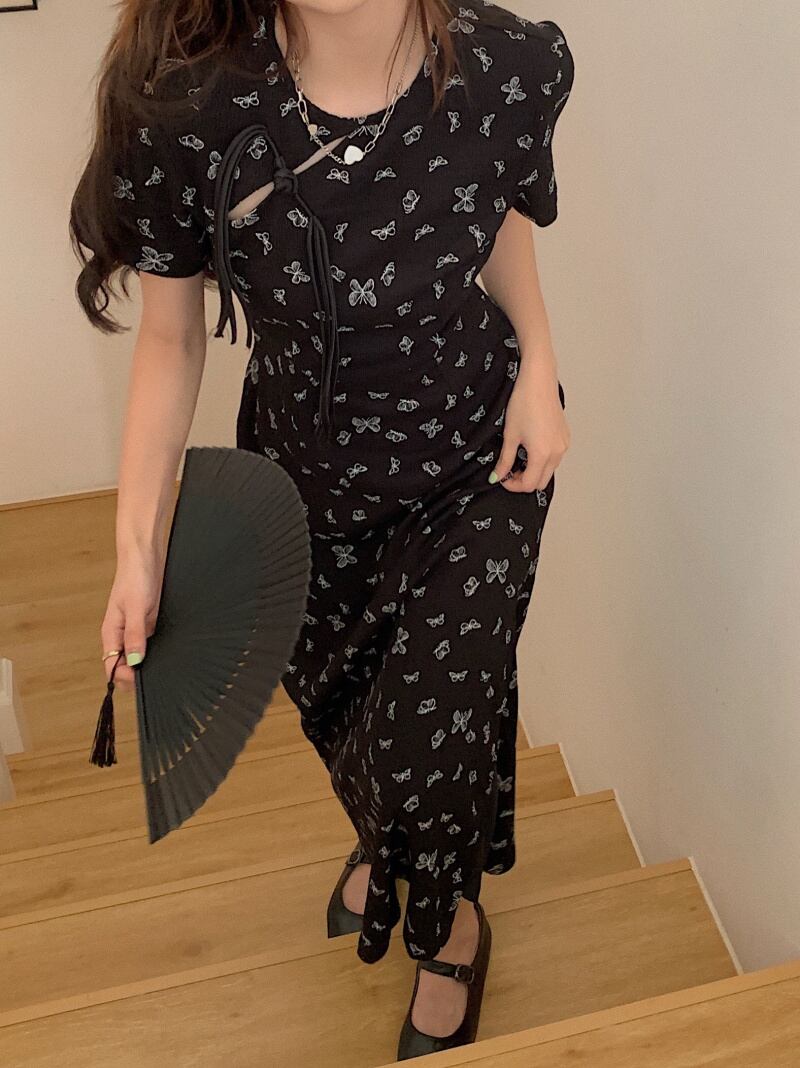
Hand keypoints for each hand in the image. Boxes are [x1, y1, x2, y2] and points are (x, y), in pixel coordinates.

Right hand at [100, 547, 164, 689]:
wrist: (145, 557)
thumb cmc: (134, 577)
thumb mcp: (135, 607)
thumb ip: (134, 634)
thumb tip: (134, 661)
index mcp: (111, 633)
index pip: (112, 667)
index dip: (125, 677)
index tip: (143, 678)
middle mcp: (122, 636)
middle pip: (125, 667)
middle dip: (136, 676)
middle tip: (157, 676)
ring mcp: (135, 632)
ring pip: (138, 658)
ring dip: (147, 665)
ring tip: (165, 667)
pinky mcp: (148, 625)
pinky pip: (150, 646)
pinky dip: (157, 653)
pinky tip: (170, 653)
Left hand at [491, 362, 569, 492]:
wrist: (538, 381)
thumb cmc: (524, 402)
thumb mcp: (510, 435)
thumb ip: (505, 460)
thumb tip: (498, 475)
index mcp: (542, 454)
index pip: (529, 485)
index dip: (513, 485)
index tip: (502, 477)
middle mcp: (557, 452)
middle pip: (541, 482)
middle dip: (524, 480)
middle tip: (509, 470)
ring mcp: (563, 445)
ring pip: (549, 470)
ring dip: (534, 470)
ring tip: (519, 456)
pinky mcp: (565, 437)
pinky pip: (555, 458)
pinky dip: (543, 460)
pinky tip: (531, 447)